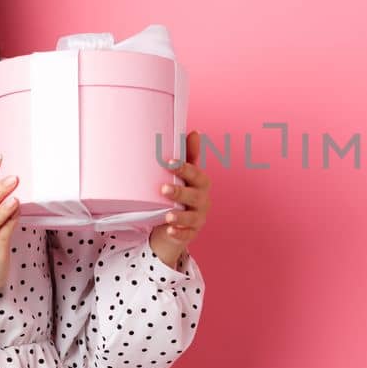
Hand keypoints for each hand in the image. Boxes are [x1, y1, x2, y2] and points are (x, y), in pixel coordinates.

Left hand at [150, 130, 210, 269]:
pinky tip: (170, 230)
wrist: (176, 222)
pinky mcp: (191, 233)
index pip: (195, 174)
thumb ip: (188, 156)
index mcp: (201, 183)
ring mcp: (198, 218)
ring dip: (180, 215)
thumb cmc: (180, 194)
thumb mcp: (183, 176)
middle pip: (194, 196)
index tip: (169, 162)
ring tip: (168, 215)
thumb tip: (196, 132)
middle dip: (180, 192)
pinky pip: (187, 235)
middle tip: (163, 189)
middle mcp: (202, 200)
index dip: (184, 168)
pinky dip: (179, 233)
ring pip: (192, 217)